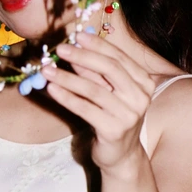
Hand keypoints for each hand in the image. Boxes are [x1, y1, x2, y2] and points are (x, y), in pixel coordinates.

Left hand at [42, 32, 155, 171]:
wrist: (120, 155)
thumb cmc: (112, 118)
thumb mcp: (107, 92)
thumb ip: (94, 73)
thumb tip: (74, 51)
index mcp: (144, 82)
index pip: (119, 57)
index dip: (97, 45)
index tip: (77, 36)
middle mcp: (141, 97)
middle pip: (110, 69)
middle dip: (83, 56)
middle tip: (61, 49)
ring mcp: (129, 115)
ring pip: (94, 89)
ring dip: (67, 77)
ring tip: (47, 70)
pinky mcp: (114, 130)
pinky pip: (85, 109)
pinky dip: (66, 97)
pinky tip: (52, 89)